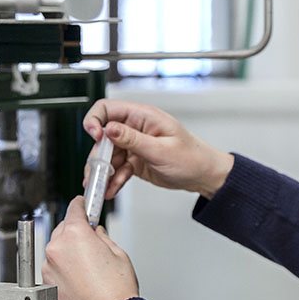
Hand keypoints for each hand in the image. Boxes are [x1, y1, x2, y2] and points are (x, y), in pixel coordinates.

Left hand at [43, 196, 138, 299]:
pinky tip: (81, 279)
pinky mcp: (47, 285)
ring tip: (88, 266)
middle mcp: (57, 249)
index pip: (74, 209)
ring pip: (56, 250)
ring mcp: (49, 268)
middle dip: (75, 232)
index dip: (81, 205)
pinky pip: (53, 269)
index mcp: (75, 235)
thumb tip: (95, 234)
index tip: (82, 204)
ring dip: (68, 252)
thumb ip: (101, 237)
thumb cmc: (116, 292)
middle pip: (63, 229)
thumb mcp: (117, 253)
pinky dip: (63, 270)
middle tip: (91, 240)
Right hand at [82, 100, 233, 199]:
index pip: (107, 109)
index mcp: (143, 116)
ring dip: (102, 172)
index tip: (95, 137)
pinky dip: (113, 179)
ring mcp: (134, 145)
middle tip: (95, 173)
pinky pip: (117, 168)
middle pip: (103, 136)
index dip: (95, 121)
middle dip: (97, 156)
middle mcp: (136, 128)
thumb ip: (133, 139)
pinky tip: (111, 189)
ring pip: (107, 155)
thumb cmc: (191, 157)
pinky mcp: (135, 160)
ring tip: (101, 187)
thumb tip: (109, 129)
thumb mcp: (161, 150)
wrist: (203, 175)